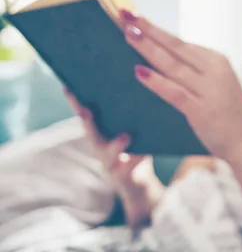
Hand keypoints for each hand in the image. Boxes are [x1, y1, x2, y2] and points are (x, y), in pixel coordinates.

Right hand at [64, 90, 164, 227]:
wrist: (141, 187)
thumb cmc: (136, 151)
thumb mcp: (131, 130)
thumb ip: (128, 114)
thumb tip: (139, 82)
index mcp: (100, 134)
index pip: (84, 115)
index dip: (75, 102)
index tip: (68, 86)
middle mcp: (100, 148)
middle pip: (91, 133)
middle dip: (87, 120)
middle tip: (86, 108)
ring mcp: (110, 164)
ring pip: (109, 154)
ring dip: (117, 144)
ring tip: (126, 136)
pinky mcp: (123, 177)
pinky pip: (130, 167)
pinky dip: (139, 158)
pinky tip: (147, 151)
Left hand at [119, 9, 241, 165]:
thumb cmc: (230, 114)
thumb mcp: (217, 84)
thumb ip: (195, 71)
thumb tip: (162, 58)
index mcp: (217, 61)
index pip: (181, 42)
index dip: (156, 30)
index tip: (135, 17)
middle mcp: (213, 70)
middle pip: (174, 47)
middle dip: (148, 30)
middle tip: (125, 15)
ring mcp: (207, 90)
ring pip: (171, 64)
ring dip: (148, 48)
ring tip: (127, 34)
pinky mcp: (201, 110)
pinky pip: (174, 92)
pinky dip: (156, 81)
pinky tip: (139, 71)